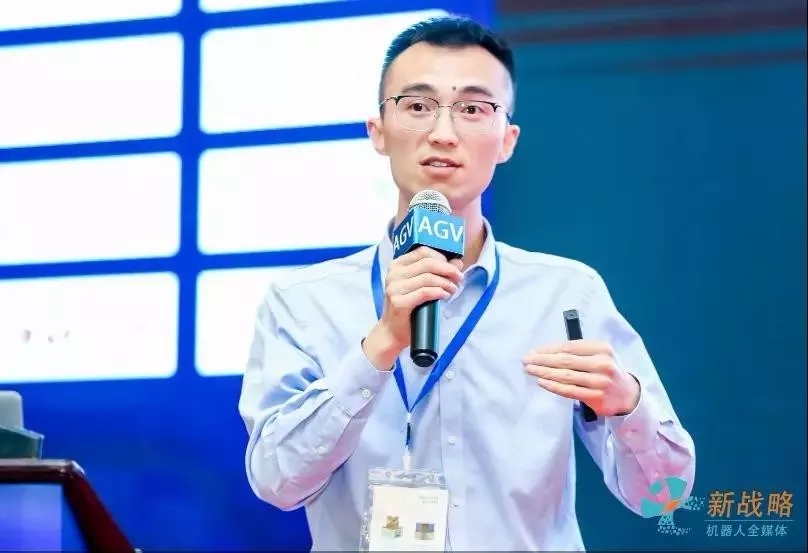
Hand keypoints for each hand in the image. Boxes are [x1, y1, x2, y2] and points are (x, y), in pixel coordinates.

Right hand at [363, 247, 462, 369]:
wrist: (392, 331)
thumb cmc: (408, 308)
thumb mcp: (420, 285)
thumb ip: (436, 272)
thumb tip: (458, 262)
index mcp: (397, 265)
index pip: (423, 252)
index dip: (442, 257)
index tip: (453, 267)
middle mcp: (393, 274)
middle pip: (428, 263)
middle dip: (448, 269)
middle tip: (459, 278)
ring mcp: (395, 288)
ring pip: (428, 278)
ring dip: (446, 283)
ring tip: (453, 289)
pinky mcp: (399, 302)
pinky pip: (426, 292)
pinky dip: (440, 292)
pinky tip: (445, 295)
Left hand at [522, 340, 639, 415]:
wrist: (628, 395)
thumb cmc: (607, 371)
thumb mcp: (600, 355)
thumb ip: (579, 352)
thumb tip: (546, 352)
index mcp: (602, 348)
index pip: (569, 347)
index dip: (548, 349)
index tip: (533, 352)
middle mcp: (602, 363)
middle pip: (565, 360)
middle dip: (542, 360)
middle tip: (526, 360)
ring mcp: (600, 381)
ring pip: (566, 376)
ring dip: (544, 372)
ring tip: (530, 370)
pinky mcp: (597, 397)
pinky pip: (570, 390)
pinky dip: (553, 386)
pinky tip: (541, 382)